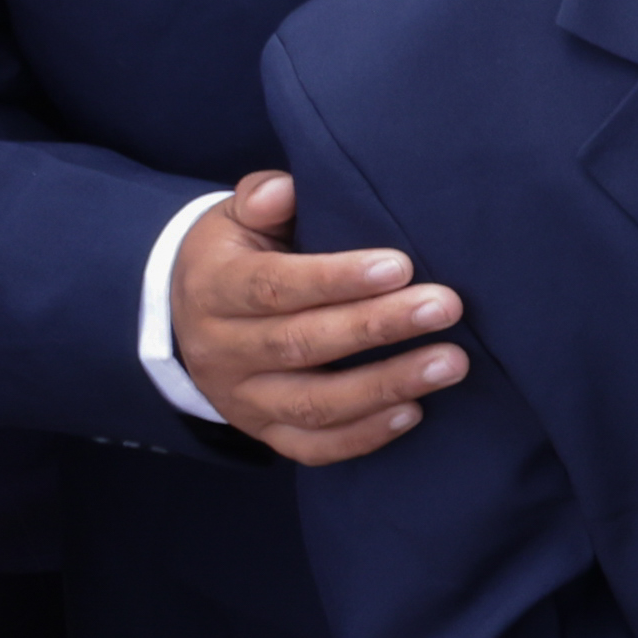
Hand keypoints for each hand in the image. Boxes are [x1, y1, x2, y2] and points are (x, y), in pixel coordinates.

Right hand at [174, 174, 464, 463]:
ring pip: (314, 403)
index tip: (400, 265)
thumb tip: (283, 190)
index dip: (336, 278)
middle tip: (445, 307)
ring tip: (451, 363)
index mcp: (213, 290)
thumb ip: (262, 200)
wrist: (186, 318)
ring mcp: (241, 400)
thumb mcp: (235, 219)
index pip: (273, 286)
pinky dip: (363, 436)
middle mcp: (221, 351)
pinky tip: (414, 412)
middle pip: (301, 344)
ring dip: (386, 386)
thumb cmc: (236, 255)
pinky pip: (312, 447)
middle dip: (378, 326)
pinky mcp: (263, 432)